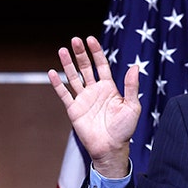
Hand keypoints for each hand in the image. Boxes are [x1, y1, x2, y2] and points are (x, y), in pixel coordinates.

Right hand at [48, 35, 140, 177]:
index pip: (101, 65)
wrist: (111, 148)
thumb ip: (132, 86)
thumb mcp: (132, 106)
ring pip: (73, 77)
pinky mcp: (74, 110)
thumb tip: (135, 67)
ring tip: (63, 50)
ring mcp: (83, 99)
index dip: (96, 52)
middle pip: (85, 67)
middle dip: (80, 54)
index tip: (90, 40)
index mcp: (109, 88)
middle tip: (75, 40)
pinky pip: (64, 94)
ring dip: (68, 64)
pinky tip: (52, 72)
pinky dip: (58, 84)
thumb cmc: (124, 129)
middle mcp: (95, 91)